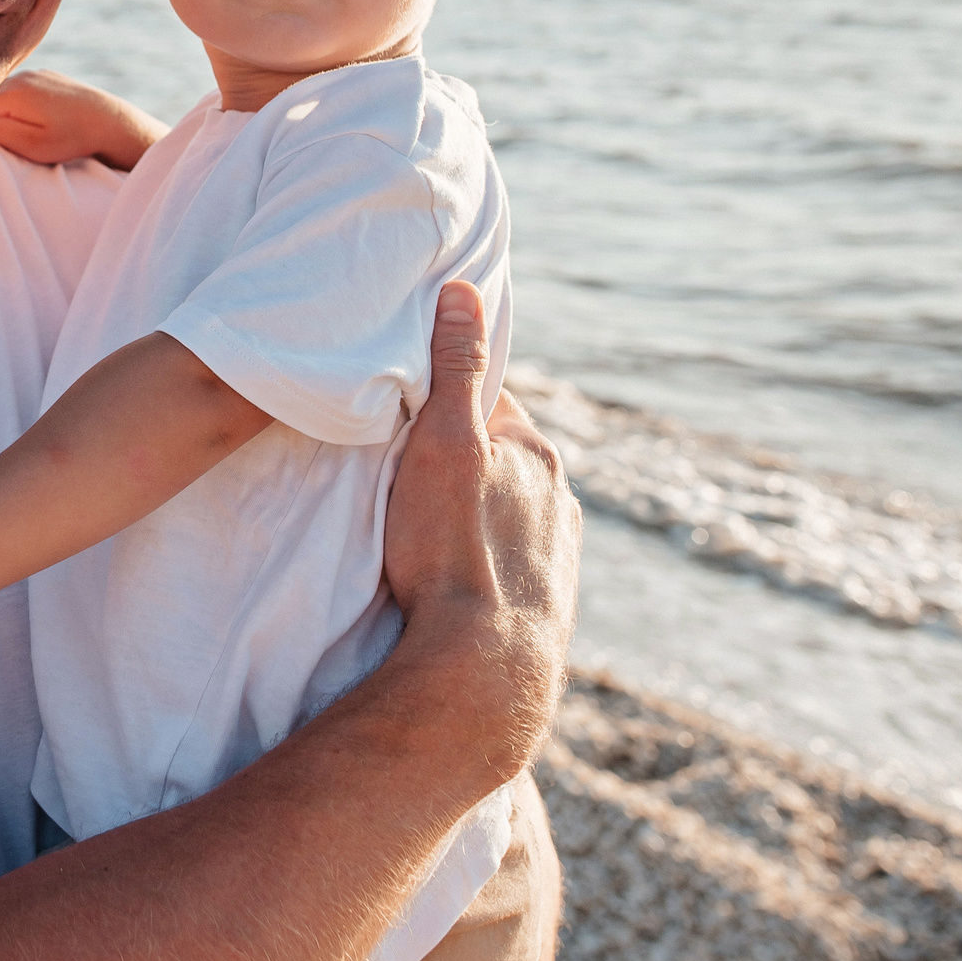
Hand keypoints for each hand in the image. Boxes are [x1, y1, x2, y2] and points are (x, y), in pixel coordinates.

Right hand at [0, 69, 167, 171]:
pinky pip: (21, 89)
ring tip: (20, 130)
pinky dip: (20, 103)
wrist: (111, 121)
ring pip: (4, 92)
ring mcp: (35, 74)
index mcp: (13, 93)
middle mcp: (21, 77)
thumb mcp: (32, 146)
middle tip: (1, 139)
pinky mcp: (47, 76)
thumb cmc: (71, 138)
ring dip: (5, 110)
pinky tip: (34, 118)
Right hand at [381, 280, 580, 791]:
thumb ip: (455, 368)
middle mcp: (560, 496)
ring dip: (476, 510)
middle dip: (460, 456)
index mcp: (535, 452)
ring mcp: (559, 552)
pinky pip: (513, 560)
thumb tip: (464, 290)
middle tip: (401, 472)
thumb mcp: (442, 444)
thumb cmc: (454, 551)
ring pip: (509, 510)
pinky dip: (486, 557)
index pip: (486, 401)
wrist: (484, 670)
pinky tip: (455, 575)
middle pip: (499, 456)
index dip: (442, 400)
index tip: (403, 410)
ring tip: (426, 531)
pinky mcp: (550, 601)